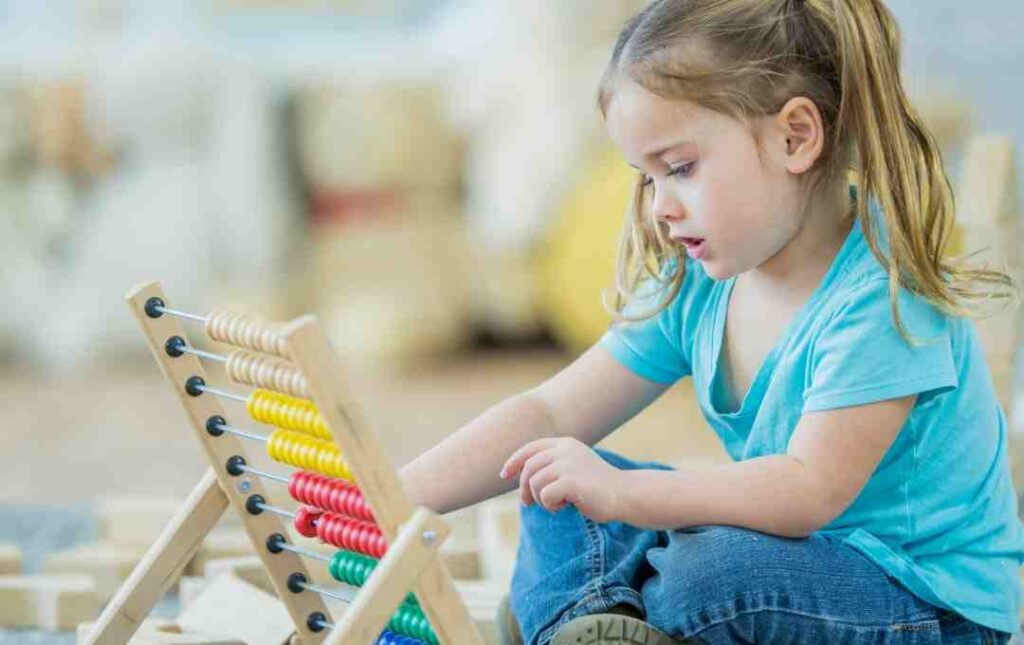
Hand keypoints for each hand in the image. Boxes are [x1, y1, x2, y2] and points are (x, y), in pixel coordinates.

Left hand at [499, 437, 623, 521]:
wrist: (624, 495)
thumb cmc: (597, 487)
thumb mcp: (573, 469)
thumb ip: (552, 467)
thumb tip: (522, 480)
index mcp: (565, 443)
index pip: (530, 448)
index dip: (514, 461)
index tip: (504, 474)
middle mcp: (565, 449)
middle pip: (528, 468)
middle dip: (523, 489)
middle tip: (527, 504)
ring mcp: (568, 463)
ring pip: (534, 483)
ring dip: (541, 499)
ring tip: (558, 503)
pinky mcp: (570, 480)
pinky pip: (545, 496)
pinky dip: (551, 506)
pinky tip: (567, 506)